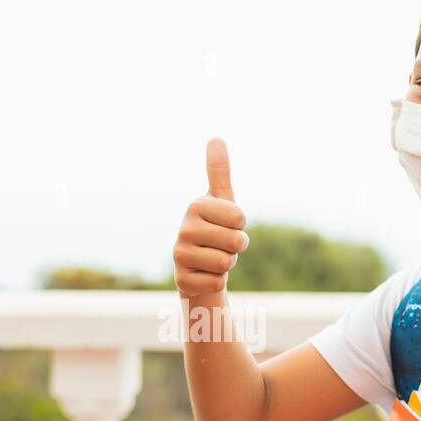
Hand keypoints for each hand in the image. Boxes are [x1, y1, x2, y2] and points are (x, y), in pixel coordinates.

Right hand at [173, 138, 250, 296]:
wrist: (197, 264)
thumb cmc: (215, 227)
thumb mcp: (221, 199)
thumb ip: (219, 171)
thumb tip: (216, 138)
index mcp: (195, 206)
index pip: (239, 218)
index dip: (240, 225)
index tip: (227, 224)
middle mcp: (183, 229)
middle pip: (236, 242)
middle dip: (236, 246)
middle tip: (222, 243)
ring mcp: (179, 256)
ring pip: (226, 263)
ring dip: (227, 264)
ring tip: (214, 258)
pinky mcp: (182, 281)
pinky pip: (218, 283)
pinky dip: (218, 281)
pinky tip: (205, 273)